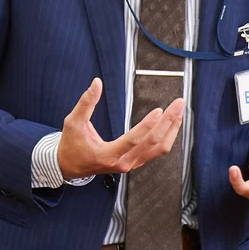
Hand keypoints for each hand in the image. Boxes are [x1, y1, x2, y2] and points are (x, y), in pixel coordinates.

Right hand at [55, 78, 184, 179]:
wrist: (69, 166)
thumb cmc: (71, 145)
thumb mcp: (73, 122)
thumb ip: (86, 103)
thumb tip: (97, 83)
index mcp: (108, 155)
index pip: (133, 140)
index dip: (147, 125)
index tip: (158, 110)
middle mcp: (123, 162)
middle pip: (153, 143)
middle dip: (168, 122)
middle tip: (178, 104)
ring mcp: (131, 164)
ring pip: (159, 149)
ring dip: (172, 129)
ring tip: (179, 111)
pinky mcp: (135, 162)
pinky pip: (156, 150)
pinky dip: (167, 136)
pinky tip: (171, 123)